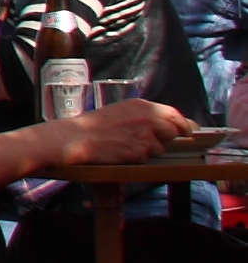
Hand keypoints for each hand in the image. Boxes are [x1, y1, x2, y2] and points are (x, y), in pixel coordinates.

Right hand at [40, 98, 192, 171]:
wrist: (76, 137)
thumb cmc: (94, 125)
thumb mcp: (120, 111)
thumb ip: (143, 116)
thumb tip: (167, 125)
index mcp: (141, 105)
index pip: (174, 114)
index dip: (183, 124)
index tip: (186, 131)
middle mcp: (147, 118)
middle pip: (174, 130)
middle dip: (168, 137)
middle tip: (154, 141)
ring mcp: (145, 135)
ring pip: (161, 146)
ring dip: (150, 149)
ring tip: (128, 145)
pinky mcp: (140, 151)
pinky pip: (147, 157)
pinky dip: (138, 157)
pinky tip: (122, 152)